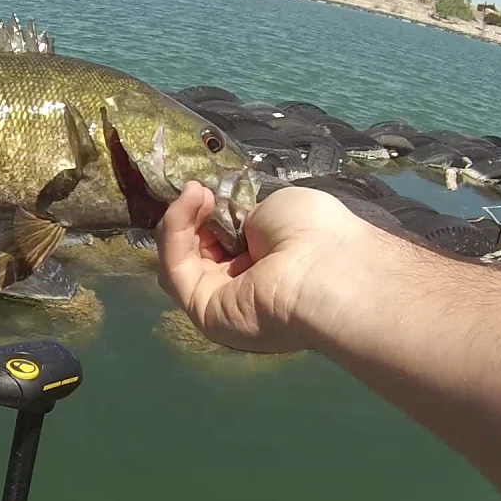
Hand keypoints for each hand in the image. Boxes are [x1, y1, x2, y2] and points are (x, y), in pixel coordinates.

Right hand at [155, 183, 369, 352]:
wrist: (324, 267)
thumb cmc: (313, 232)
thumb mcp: (274, 208)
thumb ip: (242, 216)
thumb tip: (226, 220)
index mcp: (264, 262)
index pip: (220, 239)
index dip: (208, 212)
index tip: (209, 187)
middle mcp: (241, 284)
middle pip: (195, 250)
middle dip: (192, 215)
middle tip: (200, 188)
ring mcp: (220, 301)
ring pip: (180, 259)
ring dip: (180, 219)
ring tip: (196, 191)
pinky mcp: (202, 312)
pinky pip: (176, 270)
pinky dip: (175, 232)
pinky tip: (191, 201)